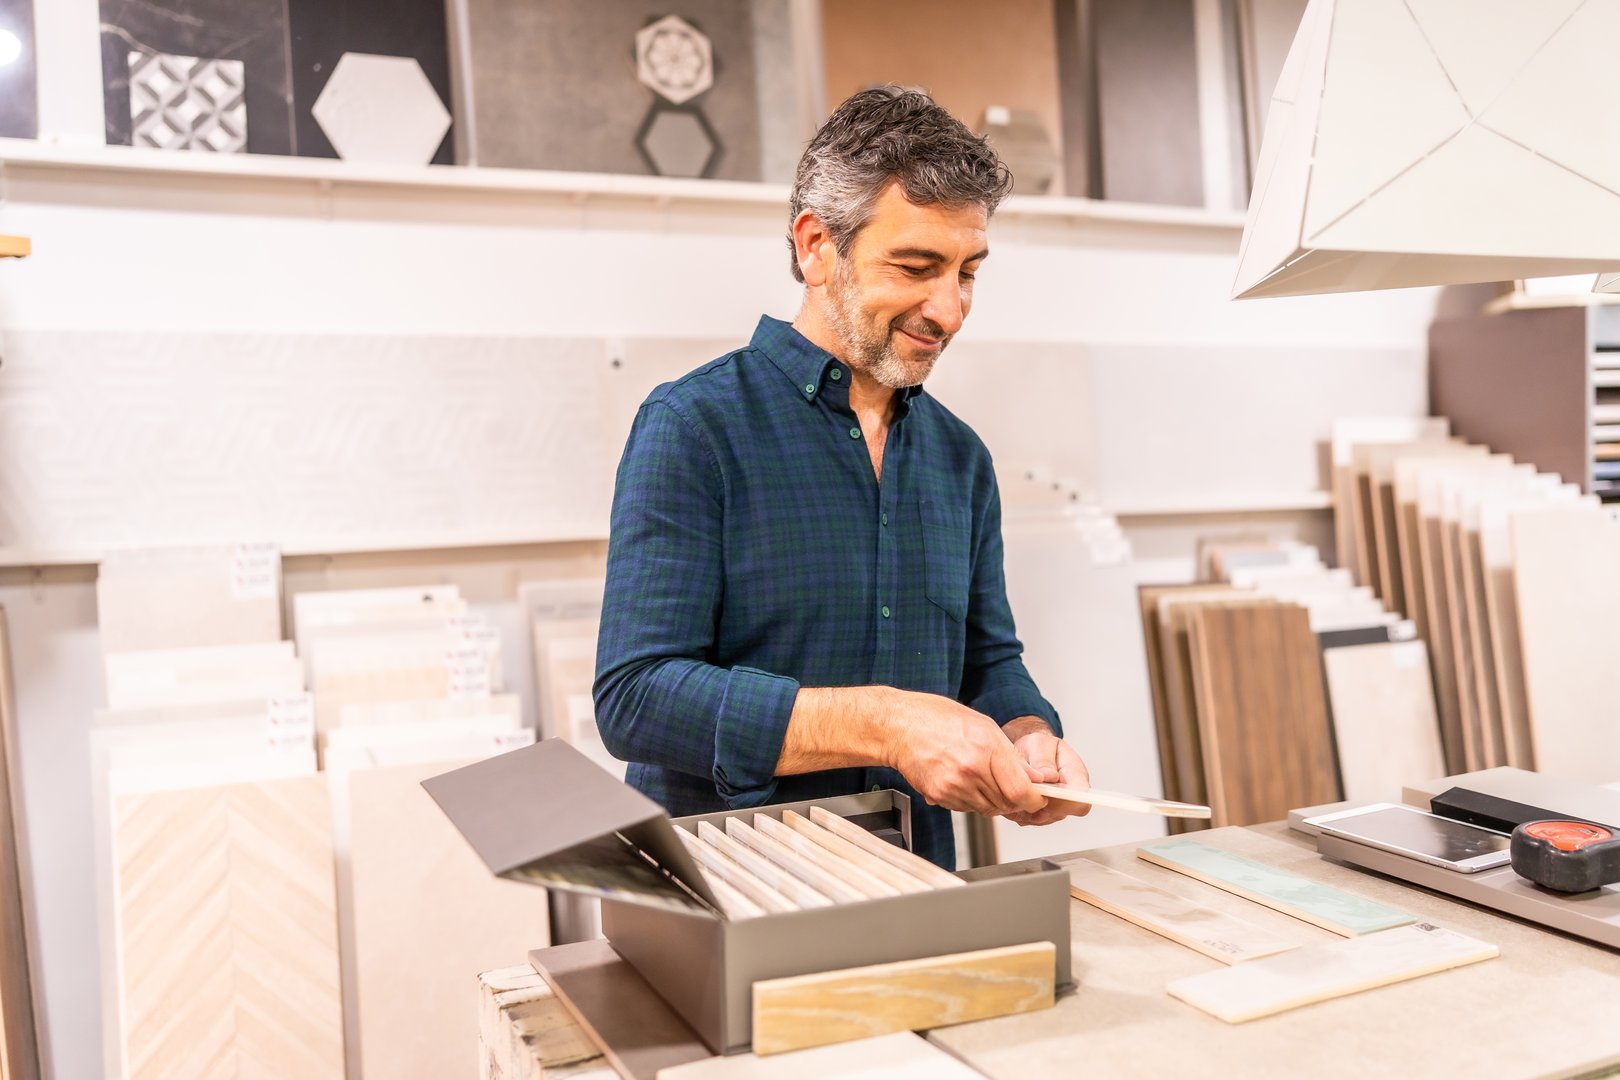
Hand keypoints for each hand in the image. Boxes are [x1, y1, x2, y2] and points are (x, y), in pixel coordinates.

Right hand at [884, 692, 1044, 816]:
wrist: (899, 727)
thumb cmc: (936, 718)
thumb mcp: (983, 725)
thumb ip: (1010, 755)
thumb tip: (1033, 777)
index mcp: (986, 748)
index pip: (1020, 791)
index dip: (1033, 800)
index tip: (1035, 798)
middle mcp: (970, 770)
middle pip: (1006, 803)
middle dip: (1013, 799)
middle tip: (1009, 786)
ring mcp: (953, 786)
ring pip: (988, 809)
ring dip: (992, 800)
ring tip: (981, 778)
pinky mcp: (940, 796)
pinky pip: (967, 808)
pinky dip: (972, 800)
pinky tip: (964, 780)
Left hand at [1003, 719, 1091, 826]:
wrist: (1030, 753)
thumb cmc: (1039, 747)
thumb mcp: (1039, 745)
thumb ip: (1043, 760)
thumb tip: (1049, 776)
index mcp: (1076, 776)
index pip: (1081, 800)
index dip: (1065, 802)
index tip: (1046, 794)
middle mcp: (1070, 796)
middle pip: (1059, 813)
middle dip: (1038, 803)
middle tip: (1022, 785)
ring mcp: (1057, 808)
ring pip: (1042, 818)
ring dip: (1026, 806)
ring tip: (1016, 784)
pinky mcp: (1041, 815)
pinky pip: (1028, 820)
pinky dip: (1018, 808)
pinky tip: (1014, 792)